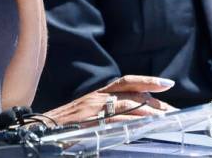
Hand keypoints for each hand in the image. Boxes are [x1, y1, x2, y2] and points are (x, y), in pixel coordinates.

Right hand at [43, 75, 176, 125]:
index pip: (128, 82)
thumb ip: (105, 114)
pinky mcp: (91, 121)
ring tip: (165, 118)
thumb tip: (130, 121)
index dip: (148, 82)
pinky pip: (116, 119)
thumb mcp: (86, 117)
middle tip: (173, 110)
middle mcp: (98, 96)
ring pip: (128, 103)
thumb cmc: (63, 127)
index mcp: (98, 94)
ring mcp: (94, 108)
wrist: (38, 130)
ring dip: (149, 110)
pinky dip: (132, 120)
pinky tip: (145, 125)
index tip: (167, 85)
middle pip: (133, 92)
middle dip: (155, 101)